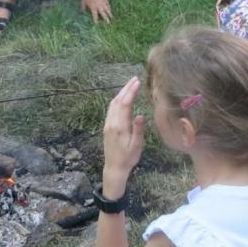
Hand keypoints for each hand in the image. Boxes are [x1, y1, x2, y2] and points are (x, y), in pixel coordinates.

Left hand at [81, 0, 111, 23]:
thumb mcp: (83, 1)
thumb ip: (83, 7)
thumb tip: (82, 11)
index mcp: (93, 7)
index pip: (95, 15)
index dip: (96, 20)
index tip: (97, 24)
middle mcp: (98, 6)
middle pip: (103, 14)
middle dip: (105, 19)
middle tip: (108, 23)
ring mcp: (102, 3)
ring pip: (107, 10)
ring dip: (109, 14)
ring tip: (112, 18)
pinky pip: (108, 5)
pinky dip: (109, 8)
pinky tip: (110, 11)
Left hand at [102, 78, 145, 192]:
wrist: (114, 168)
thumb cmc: (128, 158)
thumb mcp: (137, 146)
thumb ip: (138, 130)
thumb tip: (140, 115)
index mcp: (120, 127)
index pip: (125, 104)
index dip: (131, 92)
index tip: (137, 82)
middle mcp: (112, 123)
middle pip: (118, 101)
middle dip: (126, 88)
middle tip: (135, 78)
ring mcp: (108, 124)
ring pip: (112, 104)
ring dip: (121, 93)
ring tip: (130, 85)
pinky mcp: (106, 127)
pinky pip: (110, 109)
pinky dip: (117, 100)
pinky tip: (122, 98)